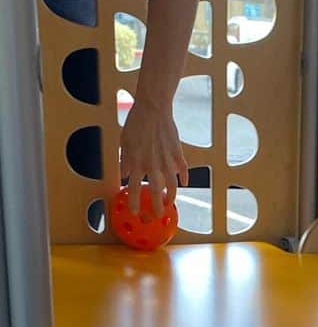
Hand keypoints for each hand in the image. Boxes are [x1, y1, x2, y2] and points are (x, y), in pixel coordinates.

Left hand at [119, 99, 188, 216]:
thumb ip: (125, 160)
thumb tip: (125, 174)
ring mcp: (167, 161)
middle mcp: (153, 165)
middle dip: (157, 207)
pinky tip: (184, 182)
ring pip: (172, 184)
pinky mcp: (177, 154)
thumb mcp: (124, 142)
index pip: (135, 189)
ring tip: (170, 203)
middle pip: (156, 192)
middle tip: (157, 216)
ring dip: (171, 196)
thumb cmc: (136, 123)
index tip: (136, 213)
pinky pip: (182, 169)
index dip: (136, 203)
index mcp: (137, 163)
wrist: (153, 110)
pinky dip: (184, 177)